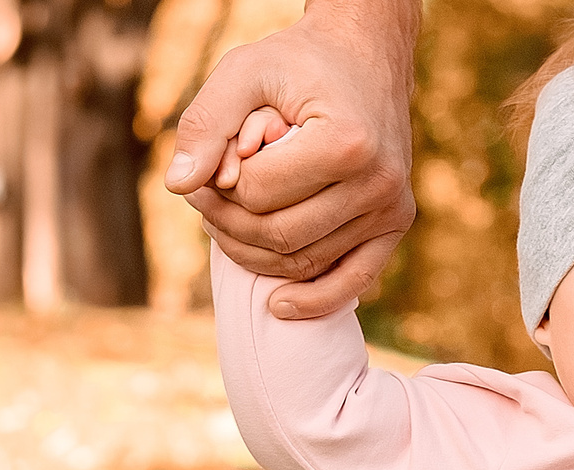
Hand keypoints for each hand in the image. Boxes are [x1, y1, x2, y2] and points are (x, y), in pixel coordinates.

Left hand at [166, 0, 419, 319]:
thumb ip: (207, 123)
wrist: (365, 58)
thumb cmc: (299, 64)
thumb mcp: (244, 71)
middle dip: (229, 223)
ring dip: (253, 253)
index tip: (211, 164)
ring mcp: (392, 209)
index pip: (258, 193)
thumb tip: (178, 186)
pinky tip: (278, 306)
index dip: (220, 185)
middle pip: (279, 236)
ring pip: (304, 263)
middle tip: (205, 201)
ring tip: (226, 223)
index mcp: (347, 142)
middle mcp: (378, 182)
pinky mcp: (395, 225)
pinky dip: (313, 301)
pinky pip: (352, 282)